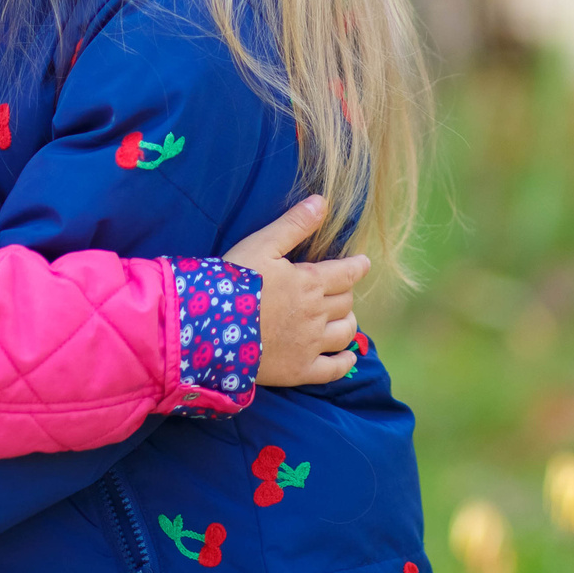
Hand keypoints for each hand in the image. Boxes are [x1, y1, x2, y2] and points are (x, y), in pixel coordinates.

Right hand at [225, 194, 369, 387]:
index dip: (357, 267)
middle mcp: (316, 314)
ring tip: (343, 318)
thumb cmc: (234, 281)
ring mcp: (310, 344)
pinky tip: (348, 356)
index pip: (346, 274)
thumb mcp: (262, 244)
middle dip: (345, 293)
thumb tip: (321, 202)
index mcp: (310, 282)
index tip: (364, 263)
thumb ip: (294, 224)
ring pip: (345, 332)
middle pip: (345, 303)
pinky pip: (334, 369)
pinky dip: (345, 361)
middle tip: (339, 289)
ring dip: (348, 322)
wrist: (210, 327)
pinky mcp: (300, 370)